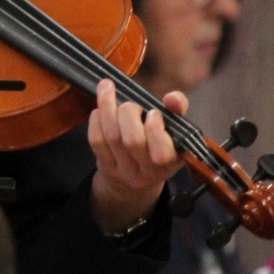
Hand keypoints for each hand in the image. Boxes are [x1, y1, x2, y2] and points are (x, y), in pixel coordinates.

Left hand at [87, 79, 186, 234]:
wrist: (134, 184)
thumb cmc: (158, 146)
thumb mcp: (174, 131)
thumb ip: (177, 110)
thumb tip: (172, 97)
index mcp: (170, 162)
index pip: (161, 153)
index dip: (155, 129)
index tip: (153, 113)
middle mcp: (147, 172)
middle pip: (133, 140)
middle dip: (128, 113)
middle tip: (130, 105)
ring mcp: (124, 172)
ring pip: (111, 137)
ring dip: (107, 108)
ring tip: (107, 89)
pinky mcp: (105, 168)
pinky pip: (96, 140)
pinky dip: (96, 120)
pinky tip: (99, 109)